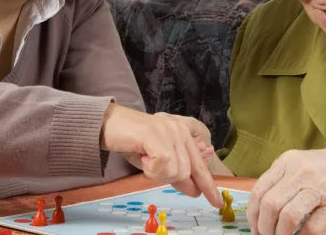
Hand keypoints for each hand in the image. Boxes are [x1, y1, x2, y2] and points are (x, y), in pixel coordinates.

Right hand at [101, 103, 222, 207]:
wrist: (109, 124)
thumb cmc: (132, 142)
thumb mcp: (157, 161)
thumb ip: (176, 171)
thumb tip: (195, 188)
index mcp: (184, 135)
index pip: (200, 165)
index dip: (208, 185)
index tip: (216, 202)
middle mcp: (181, 131)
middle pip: (187, 173)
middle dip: (168, 177)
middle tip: (151, 165)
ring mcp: (170, 132)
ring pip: (175, 171)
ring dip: (156, 172)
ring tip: (145, 157)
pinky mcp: (156, 135)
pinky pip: (162, 165)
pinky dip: (149, 167)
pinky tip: (142, 155)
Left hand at [247, 145, 325, 234]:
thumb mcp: (299, 164)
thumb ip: (279, 181)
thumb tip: (258, 210)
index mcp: (287, 161)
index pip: (259, 190)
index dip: (252, 214)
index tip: (255, 227)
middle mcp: (301, 172)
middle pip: (270, 205)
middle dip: (264, 227)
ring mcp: (319, 188)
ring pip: (288, 217)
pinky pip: (310, 228)